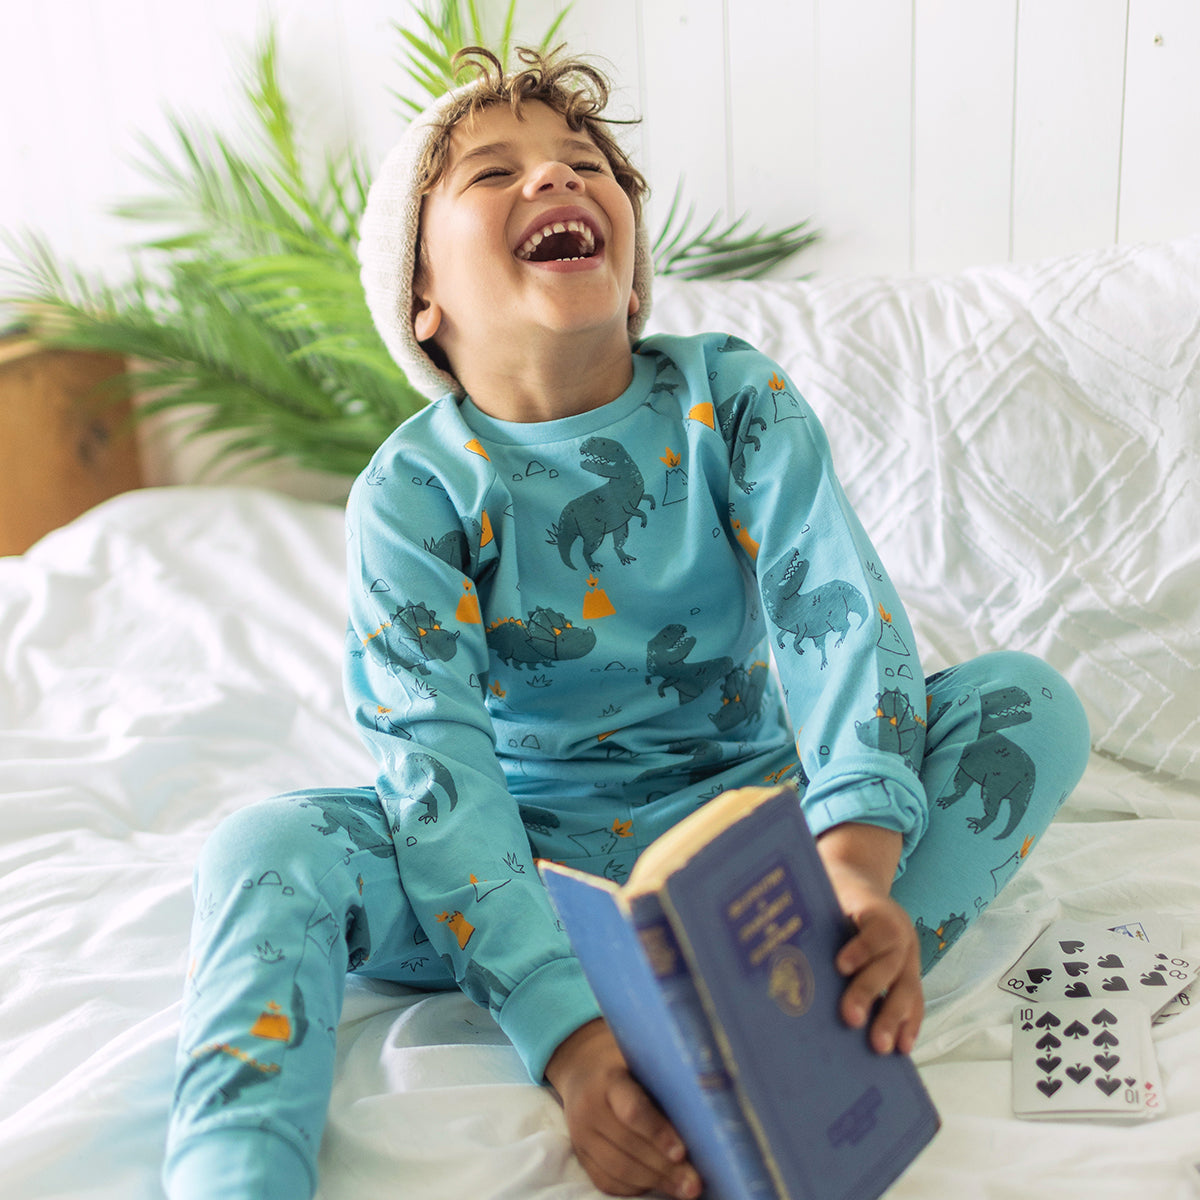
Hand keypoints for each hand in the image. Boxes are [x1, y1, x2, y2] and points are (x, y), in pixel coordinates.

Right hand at [545, 1019, 701, 1198]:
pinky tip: (658, 1186)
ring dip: (655, 1183)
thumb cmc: (628, 1065)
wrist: (583, 1070)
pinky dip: (635, 1189)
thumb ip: (665, 1078)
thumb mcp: (642, 1060)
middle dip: (665, 1168)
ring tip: (685, 1189)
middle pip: (628, 1145)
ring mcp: (580, 1134)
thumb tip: (706, 1110)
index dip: (658, 1133)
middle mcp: (588, 1107)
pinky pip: (607, 1181)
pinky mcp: (580, 1154)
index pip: (632, 1109)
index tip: (682, 1152)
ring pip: (618, 1168)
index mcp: (608, 1078)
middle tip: (695, 1183)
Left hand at [817, 823, 923, 1055]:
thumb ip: (812, 918)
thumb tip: (777, 945)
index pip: (876, 929)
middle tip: (851, 1019)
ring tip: (879, 1047)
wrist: (859, 880)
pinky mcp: (910, 972)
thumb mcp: (823, 893)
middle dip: (869, 992)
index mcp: (876, 908)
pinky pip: (915, 999)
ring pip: (906, 986)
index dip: (860, 949)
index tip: (839, 966)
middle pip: (888, 963)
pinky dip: (910, 1023)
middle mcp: (899, 931)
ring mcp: (909, 954)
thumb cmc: (833, 893)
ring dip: (893, 1019)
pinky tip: (902, 1047)